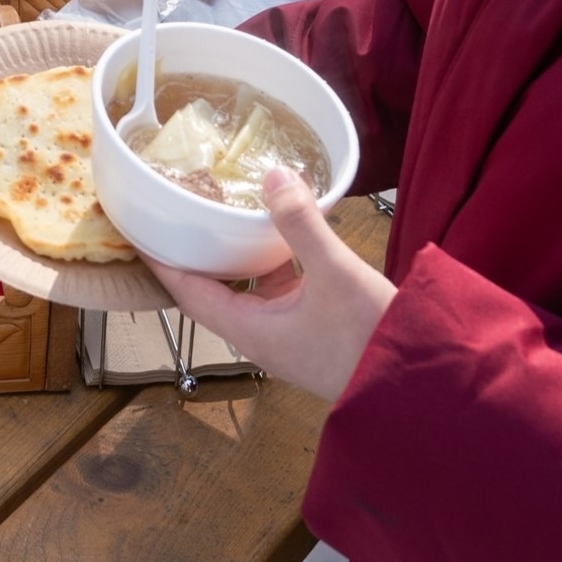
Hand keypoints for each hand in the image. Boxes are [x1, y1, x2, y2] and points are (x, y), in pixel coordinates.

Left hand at [145, 168, 396, 402]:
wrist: (421, 385)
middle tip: (184, 210)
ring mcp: (290, 334)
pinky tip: (284, 231)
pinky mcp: (315, 328)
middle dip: (199, 252)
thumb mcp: (335, 273)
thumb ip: (301, 224)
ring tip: (227, 211)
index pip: (189, 294)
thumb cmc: (370, 339)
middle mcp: (263, 336)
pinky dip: (274, 260)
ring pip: (250, 288)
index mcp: (252, 331)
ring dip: (237, 255)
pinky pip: (280, 289)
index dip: (163, 262)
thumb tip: (272, 175)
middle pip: (214, 290)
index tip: (140, 231)